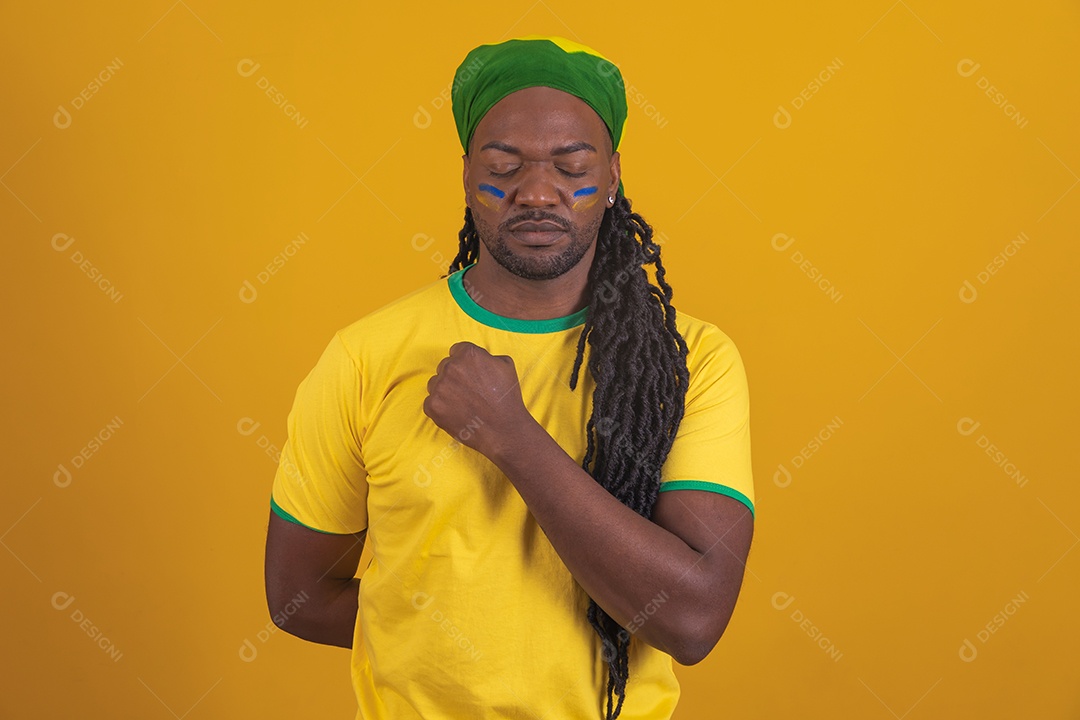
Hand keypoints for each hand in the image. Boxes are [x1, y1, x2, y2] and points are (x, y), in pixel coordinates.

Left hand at [423, 341, 533, 458]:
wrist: (503, 429)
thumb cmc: (506, 399)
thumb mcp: (506, 366)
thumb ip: (487, 356)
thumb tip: (478, 358)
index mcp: (469, 354)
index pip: (457, 351)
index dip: (465, 363)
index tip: (470, 374)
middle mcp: (451, 367)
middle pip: (445, 366)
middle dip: (454, 377)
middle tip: (468, 392)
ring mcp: (440, 387)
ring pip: (435, 383)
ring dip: (445, 391)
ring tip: (463, 403)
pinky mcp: (432, 406)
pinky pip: (430, 402)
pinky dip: (440, 408)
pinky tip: (456, 413)